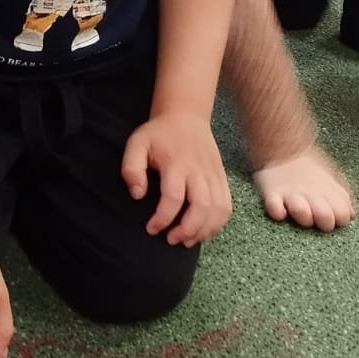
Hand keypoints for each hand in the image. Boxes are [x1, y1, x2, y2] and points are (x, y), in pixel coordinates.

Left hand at [121, 112, 230, 245]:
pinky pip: (227, 206)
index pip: (174, 197)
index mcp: (177, 163)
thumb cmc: (158, 134)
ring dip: (205, 230)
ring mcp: (214, 175)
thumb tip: (138, 194)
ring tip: (187, 240)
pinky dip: (218, 224)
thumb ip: (131, 168)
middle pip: (202, 207)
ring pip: (218, 209)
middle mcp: (199, 171)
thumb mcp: (137, 144)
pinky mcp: (222, 179)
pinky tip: (203, 231)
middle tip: (171, 239)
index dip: (163, 218)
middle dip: (187, 229)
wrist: (186, 117)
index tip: (151, 229)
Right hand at [253, 147, 355, 230]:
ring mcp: (291, 194)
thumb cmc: (309, 169)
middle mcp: (311, 194)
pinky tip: (281, 211)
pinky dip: (278, 211)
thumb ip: (341, 196)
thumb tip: (351, 214)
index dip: (340, 219)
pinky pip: (274, 207)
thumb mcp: (330, 178)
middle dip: (324, 222)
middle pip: (325, 217)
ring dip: (304, 215)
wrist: (284, 146)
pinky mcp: (272, 193)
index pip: (342, 214)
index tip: (334, 217)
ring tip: (302, 212)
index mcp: (327, 191)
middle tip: (317, 219)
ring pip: (301, 212)